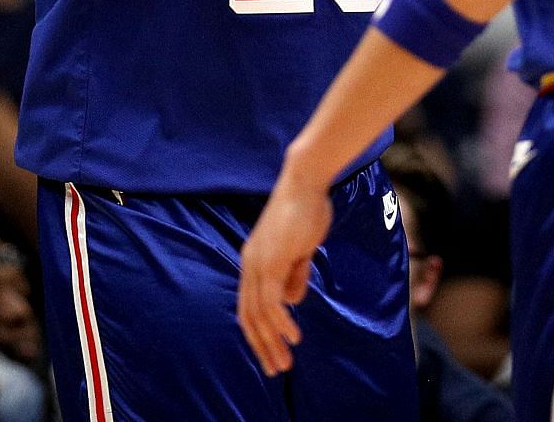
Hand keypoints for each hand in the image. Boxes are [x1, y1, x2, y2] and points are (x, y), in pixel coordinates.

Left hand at [237, 167, 332, 375]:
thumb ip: (295, 274)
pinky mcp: (271, 262)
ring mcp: (258, 263)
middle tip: (275, 370)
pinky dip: (280, 323)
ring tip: (285, 363)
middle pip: (248, 316)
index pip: (248, 306)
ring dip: (271, 341)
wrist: (305, 182)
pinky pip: (271, 301)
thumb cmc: (305, 210)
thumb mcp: (301, 249)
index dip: (258, 332)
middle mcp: (249, 265)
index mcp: (253, 261)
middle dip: (261, 346)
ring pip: (258, 314)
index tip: (271, 353)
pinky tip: (292, 337)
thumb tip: (292, 302)